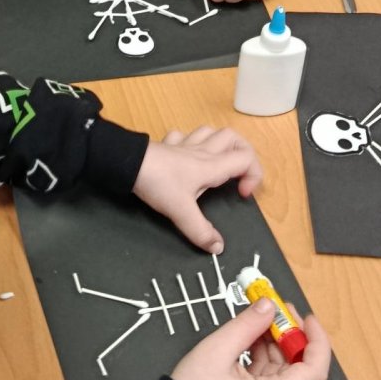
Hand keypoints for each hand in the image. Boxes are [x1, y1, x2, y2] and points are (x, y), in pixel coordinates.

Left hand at [133, 127, 262, 254]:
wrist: (127, 162)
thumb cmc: (158, 183)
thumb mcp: (181, 212)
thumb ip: (200, 231)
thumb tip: (218, 248)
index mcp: (211, 166)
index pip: (246, 159)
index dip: (253, 176)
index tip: (242, 195)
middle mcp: (201, 151)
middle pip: (234, 137)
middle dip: (244, 153)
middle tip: (239, 174)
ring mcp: (183, 145)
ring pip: (211, 131)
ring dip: (220, 143)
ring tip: (219, 163)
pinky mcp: (167, 145)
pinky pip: (183, 136)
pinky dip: (190, 142)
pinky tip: (186, 155)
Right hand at [171, 299, 330, 379]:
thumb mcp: (218, 350)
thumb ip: (247, 325)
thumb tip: (268, 307)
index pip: (314, 370)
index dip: (316, 340)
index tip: (306, 317)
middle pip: (297, 367)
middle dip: (290, 335)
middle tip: (277, 308)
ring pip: (281, 370)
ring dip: (274, 342)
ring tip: (258, 317)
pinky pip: (266, 377)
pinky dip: (262, 354)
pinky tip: (249, 336)